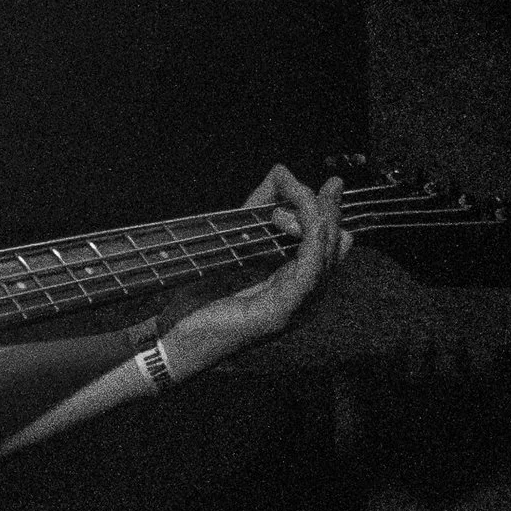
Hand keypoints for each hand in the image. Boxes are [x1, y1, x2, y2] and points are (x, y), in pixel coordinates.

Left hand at [157, 165, 348, 380]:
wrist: (175, 337)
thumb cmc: (201, 296)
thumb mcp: (236, 241)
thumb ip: (257, 209)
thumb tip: (281, 172)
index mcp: (297, 287)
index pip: (330, 246)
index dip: (331, 214)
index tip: (330, 185)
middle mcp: (304, 300)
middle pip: (335, 249)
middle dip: (332, 211)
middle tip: (330, 184)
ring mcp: (298, 309)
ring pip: (327, 256)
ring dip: (317, 218)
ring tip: (304, 192)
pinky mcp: (283, 313)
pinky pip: (309, 269)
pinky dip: (307, 237)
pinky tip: (295, 217)